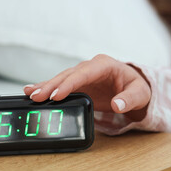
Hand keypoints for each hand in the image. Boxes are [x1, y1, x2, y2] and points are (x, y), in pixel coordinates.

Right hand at [23, 54, 150, 120]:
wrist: (131, 88)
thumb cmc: (136, 88)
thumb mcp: (140, 94)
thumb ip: (130, 99)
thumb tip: (117, 104)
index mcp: (103, 65)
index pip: (83, 74)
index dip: (68, 84)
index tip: (56, 95)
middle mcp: (89, 67)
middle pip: (67, 76)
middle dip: (50, 86)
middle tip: (36, 96)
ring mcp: (80, 75)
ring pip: (59, 79)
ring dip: (44, 87)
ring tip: (30, 93)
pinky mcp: (75, 84)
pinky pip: (59, 85)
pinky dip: (46, 88)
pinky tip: (32, 91)